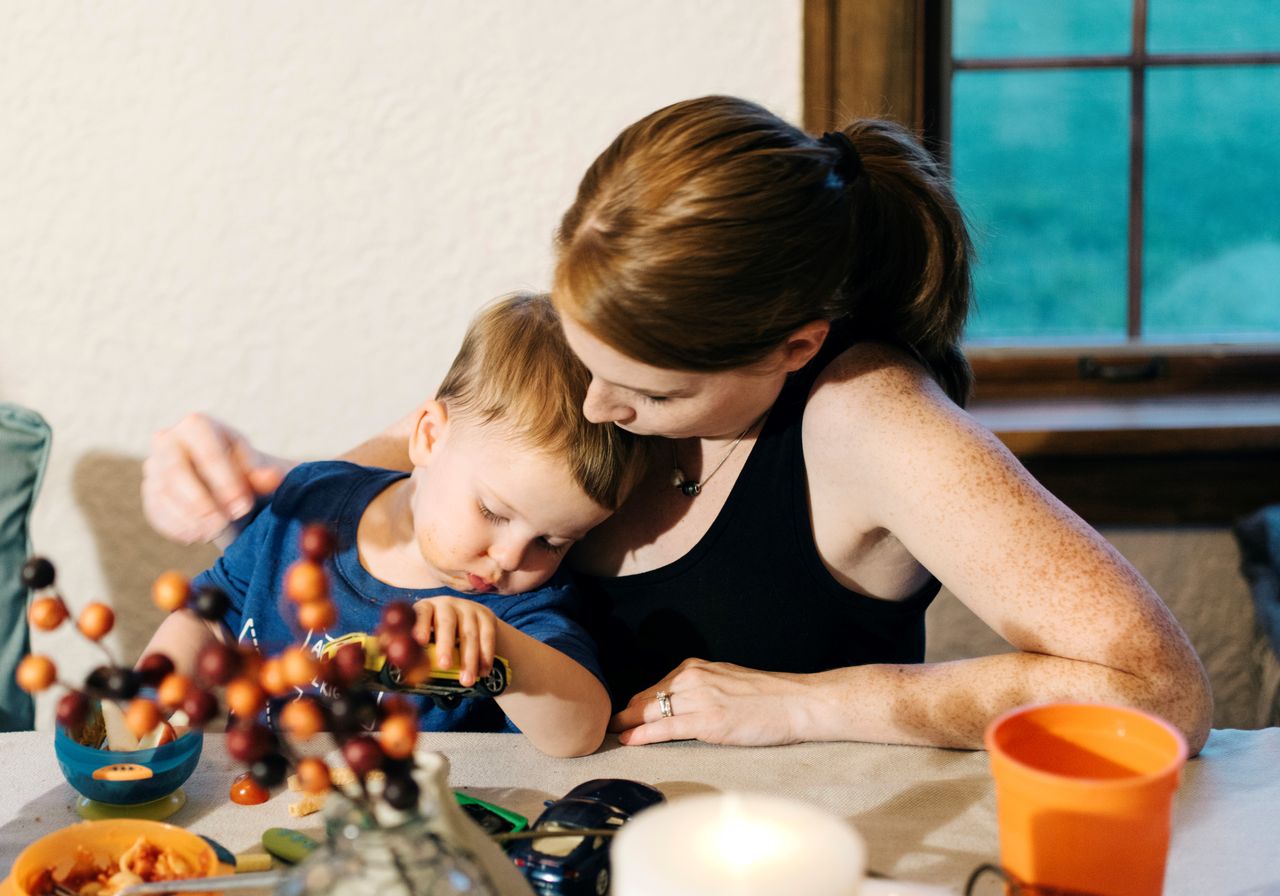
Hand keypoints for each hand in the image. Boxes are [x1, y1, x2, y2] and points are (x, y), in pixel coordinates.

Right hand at [142, 413, 290, 544]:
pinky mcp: (150, 491)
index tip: (242, 506)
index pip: (206, 452)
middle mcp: (168, 440)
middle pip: (175, 471)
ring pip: (163, 494)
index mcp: (198, 426)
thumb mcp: (260, 471)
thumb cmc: (247, 473)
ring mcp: (154, 466)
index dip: (224, 482)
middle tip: (223, 524)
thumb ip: (265, 475)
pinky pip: (156, 511)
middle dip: (200, 503)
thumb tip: (272, 477)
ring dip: (189, 518)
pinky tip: (197, 535)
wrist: (230, 486)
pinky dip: (177, 527)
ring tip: (214, 532)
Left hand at [412, 597, 497, 687]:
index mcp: (427, 608)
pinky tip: (482, 672)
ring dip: (469, 659)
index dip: (421, 626)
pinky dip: (486, 656)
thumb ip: (417, 651)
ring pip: (469, 633)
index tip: (420, 642)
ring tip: (466, 680)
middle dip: (446, 645)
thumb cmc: (439, 636)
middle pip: (447, 623)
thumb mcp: (427, 637)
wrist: (470, 623)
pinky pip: (487, 636)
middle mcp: (447, 605)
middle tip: (445, 666)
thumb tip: (407, 671)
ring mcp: (468, 609)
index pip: (422, 613)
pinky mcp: (486, 616)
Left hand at [609, 658, 810, 746]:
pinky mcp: (707, 722)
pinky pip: (665, 729)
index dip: (634, 704)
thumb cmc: (766, 697)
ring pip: (650, 713)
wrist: (795, 703)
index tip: (622, 714)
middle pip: (645, 699)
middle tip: (607, 726)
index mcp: (695, 667)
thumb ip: (700, 687)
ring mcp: (698, 699)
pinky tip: (629, 740)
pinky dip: (642, 735)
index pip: (653, 687)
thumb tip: (678, 701)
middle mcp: (692, 678)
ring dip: (627, 724)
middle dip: (624, 714)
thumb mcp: (725, 680)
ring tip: (611, 735)